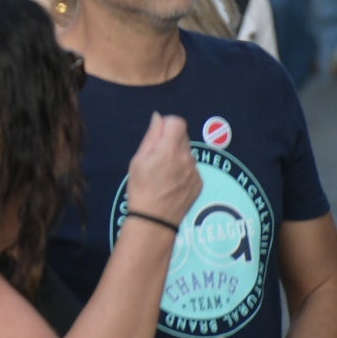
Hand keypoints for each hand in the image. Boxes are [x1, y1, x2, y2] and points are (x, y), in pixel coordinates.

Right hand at [126, 112, 201, 226]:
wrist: (155, 219)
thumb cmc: (141, 188)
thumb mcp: (138, 160)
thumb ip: (151, 136)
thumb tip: (158, 118)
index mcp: (169, 149)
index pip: (177, 122)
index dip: (166, 126)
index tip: (157, 138)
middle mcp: (187, 158)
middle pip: (182, 137)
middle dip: (170, 141)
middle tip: (156, 158)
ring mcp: (195, 171)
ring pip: (187, 153)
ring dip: (177, 156)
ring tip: (163, 174)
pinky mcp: (199, 183)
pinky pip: (191, 168)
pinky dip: (183, 170)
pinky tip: (171, 183)